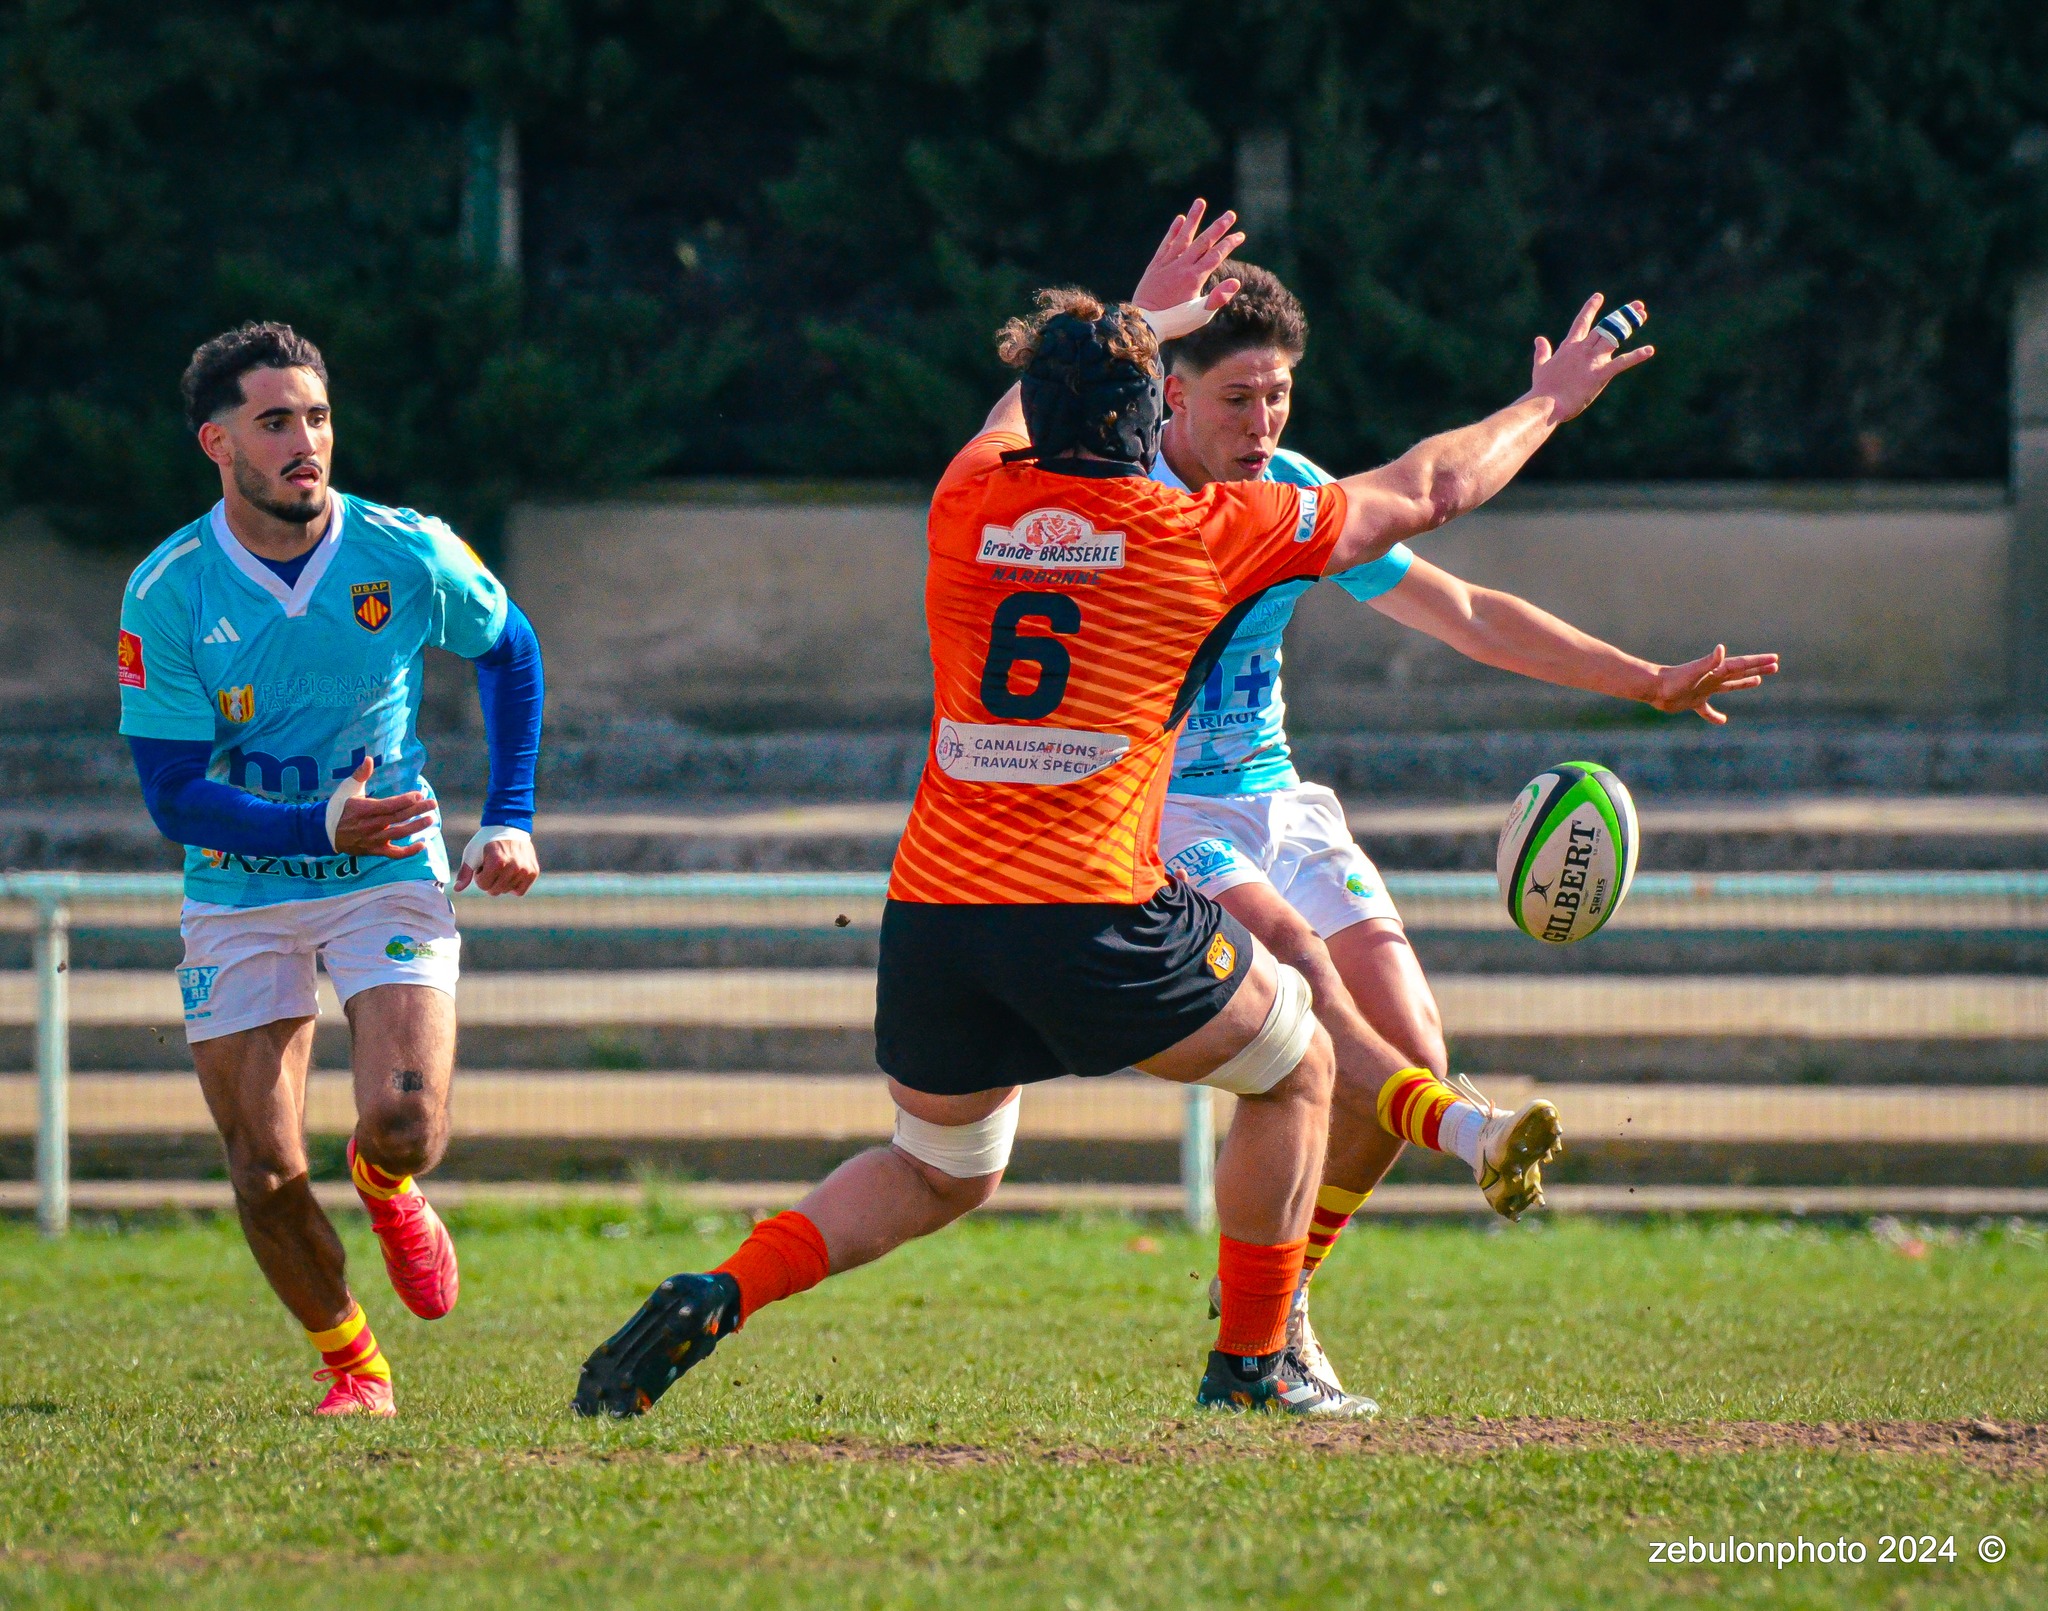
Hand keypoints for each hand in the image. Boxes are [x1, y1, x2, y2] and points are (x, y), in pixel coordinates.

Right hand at [328, 759, 435, 858]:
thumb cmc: (338, 807)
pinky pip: (394, 854)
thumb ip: (360, 774)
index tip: (419, 794)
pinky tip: (423, 845)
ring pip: (398, 834)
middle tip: (433, 803)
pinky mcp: (374, 850)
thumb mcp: (348, 788)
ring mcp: (373, 839)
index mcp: (363, 809)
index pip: (388, 805)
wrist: (323, 832)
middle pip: (397, 818)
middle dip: (417, 810)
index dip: (404, 801)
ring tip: (431, 819)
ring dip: (416, 827)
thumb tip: (369, 759)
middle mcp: (369, 825)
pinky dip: (409, 851)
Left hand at [454, 826, 539, 894]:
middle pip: (495, 890)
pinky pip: (520, 891)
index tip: (483, 864)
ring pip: (507, 891)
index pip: (483, 885)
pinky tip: (511, 874)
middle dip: (490, 880)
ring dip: (501, 882)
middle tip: (493, 865)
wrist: (509, 826)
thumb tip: (457, 889)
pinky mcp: (533, 872)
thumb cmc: (487, 840)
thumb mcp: (472, 854)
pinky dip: (513, 886)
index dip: (479, 876)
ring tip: (502, 866)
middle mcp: (514, 867)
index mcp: (497, 862)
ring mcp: (525, 870)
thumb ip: (465, 872)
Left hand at [1131, 198, 1245, 314]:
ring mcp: (1168, 264)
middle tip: (1230, 214)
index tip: (1240, 235)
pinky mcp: (1155, 265)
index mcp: (1195, 278)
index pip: (1216, 255)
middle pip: (1203, 242)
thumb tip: (1236, 283)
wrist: (1145, 323)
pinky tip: (1179, 219)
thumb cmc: (1175, 321)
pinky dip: (1173, 231)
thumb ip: (1218, 298)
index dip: (1229, 244)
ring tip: (1200, 202)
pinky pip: (1166, 244)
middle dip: (1218, 227)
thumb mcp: (1200, 315)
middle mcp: (1182, 266)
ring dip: (1193, 219)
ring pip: (1183, 237)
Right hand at [1527, 294, 1654, 422]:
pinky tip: (1649, 350)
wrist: (1545, 404)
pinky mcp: (1600, 374)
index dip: (1590, 308)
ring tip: (1642, 315)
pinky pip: (1622, 362)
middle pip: (1605, 326)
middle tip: (1637, 306)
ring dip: (1630, 325)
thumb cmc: (1542, 389)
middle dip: (1622, 314)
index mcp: (1569, 347)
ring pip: (1614, 337)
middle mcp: (1583, 349)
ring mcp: (1592, 360)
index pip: (1582, 322)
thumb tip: (1539, 339)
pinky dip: (1636, 356)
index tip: (1599, 296)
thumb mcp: (1540, 367)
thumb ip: (1542, 352)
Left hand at [1646, 645, 1779, 723]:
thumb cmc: (1673, 680)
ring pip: (1729, 686)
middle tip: (1774, 666)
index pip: (1741, 664)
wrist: (1654, 689)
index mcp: (1715, 671)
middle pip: (1740, 672)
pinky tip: (1723, 721)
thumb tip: (1721, 648)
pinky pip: (1708, 710)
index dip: (1758, 662)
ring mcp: (1704, 689)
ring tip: (1757, 681)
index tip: (1774, 659)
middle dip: (1757, 669)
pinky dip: (1715, 716)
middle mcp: (1712, 678)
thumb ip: (1709, 662)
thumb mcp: (1694, 671)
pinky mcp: (1694, 701)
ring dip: (1744, 683)